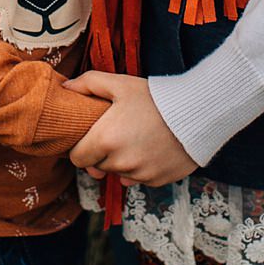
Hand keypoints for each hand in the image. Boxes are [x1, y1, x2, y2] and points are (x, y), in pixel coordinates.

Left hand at [65, 73, 194, 185]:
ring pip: (119, 173)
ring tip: (136, 138)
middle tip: (116, 133)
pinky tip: (151, 148)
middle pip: (98, 167)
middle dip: (102, 153)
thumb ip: (88, 84)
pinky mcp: (156, 181)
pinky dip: (141, 168)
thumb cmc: (156, 97)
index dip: (81, 148)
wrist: (198, 113)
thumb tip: (66, 88)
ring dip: (122, 161)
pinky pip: (139, 179)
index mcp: (104, 140)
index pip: (77, 158)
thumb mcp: (120, 84)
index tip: (90, 137)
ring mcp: (139, 174)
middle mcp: (119, 162)